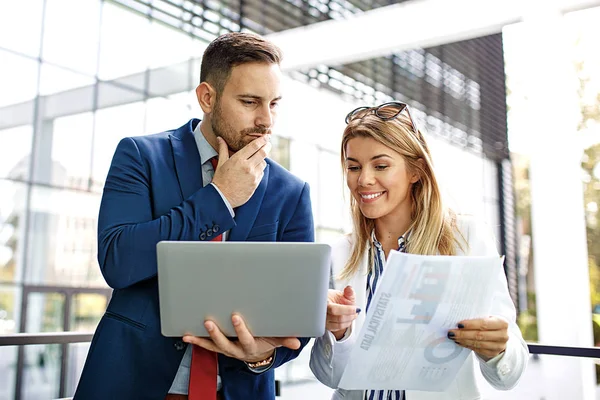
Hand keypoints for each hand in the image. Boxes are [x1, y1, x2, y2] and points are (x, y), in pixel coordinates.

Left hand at [182, 314, 299, 362]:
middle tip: (209, 322)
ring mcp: (226, 349)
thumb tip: (296, 342)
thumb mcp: (276, 340)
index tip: (235, 316)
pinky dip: (196, 340)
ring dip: (203, 338)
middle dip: (217, 333)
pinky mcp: (219, 347)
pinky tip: (185, 335)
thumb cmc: (266, 341)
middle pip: (225, 343)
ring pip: (213, 345)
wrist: (257, 355)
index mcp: (251, 346)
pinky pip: (206, 345)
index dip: (240, 329)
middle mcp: (236, 350)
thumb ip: (284, 339)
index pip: (246, 338)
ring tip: (193, 331)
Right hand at [211, 136, 271, 207]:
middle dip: (267, 146)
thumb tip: (220, 138)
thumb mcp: (221, 163)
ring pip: (264, 163)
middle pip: (263, 152)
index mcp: (238, 159)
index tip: (266, 137)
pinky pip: (262, 173)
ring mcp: (253, 176)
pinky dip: (260, 170)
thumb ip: (223, 149)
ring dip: (262, 159)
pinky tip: (254, 170)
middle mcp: (247, 166)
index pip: (254, 145)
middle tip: (268, 143)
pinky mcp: (256, 184)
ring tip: (258, 158)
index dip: (262, 140)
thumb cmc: (220, 180)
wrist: (222, 198)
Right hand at [326, 286, 359, 339]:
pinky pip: (339, 328)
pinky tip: (349, 318)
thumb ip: (348, 291)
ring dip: (349, 320)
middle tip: (356, 311)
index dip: (347, 310)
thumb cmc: (336, 299)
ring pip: (339, 324)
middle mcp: (323, 313)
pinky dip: (346, 323)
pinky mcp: (328, 326)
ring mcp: (325, 321)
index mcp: (325, 303)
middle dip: (350, 315)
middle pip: (338, 318)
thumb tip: (349, 289)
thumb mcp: (343, 293)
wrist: (332, 305)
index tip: (356, 308)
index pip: (334, 309)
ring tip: (353, 314)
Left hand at [447, 316, 508, 359]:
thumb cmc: (490, 324)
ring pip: (477, 343)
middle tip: (451, 332)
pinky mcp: (493, 353)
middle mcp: (502, 335)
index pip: (484, 324)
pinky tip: (459, 342)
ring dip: (463, 340)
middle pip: (480, 335)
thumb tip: (458, 318)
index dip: (471, 324)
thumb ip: (478, 317)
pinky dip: (466, 345)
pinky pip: (477, 349)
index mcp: (502, 323)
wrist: (499, 337)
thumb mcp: (488, 318)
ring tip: (453, 337)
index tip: (459, 324)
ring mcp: (499, 346)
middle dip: (463, 334)